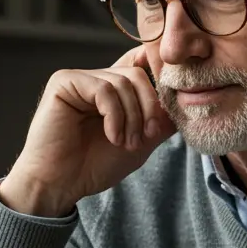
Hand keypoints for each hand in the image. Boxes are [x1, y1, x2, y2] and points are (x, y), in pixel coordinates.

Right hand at [0, 47, 175, 216]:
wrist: (60, 185)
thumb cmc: (93, 166)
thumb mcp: (140, 143)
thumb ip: (160, 120)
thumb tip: (186, 100)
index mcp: (112, 90)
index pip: (141, 63)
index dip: (159, 74)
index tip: (170, 99)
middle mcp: (96, 79)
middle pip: (138, 74)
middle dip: (148, 108)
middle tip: (145, 137)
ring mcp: (79, 79)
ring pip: (124, 82)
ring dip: (132, 117)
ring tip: (125, 143)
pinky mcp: (64, 82)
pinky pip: (104, 89)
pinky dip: (115, 116)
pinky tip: (112, 136)